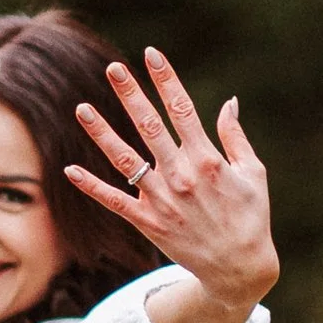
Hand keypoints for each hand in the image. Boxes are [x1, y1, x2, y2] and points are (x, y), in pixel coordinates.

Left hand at [67, 50, 277, 322]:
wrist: (239, 269)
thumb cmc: (251, 217)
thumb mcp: (253, 173)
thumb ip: (236, 136)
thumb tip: (228, 102)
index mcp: (207, 159)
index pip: (182, 108)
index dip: (165, 78)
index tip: (151, 54)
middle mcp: (181, 175)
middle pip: (149, 125)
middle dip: (130, 94)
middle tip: (113, 69)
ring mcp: (161, 199)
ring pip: (125, 158)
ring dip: (101, 132)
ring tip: (81, 108)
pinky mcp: (148, 222)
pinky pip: (114, 201)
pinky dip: (91, 186)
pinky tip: (69, 169)